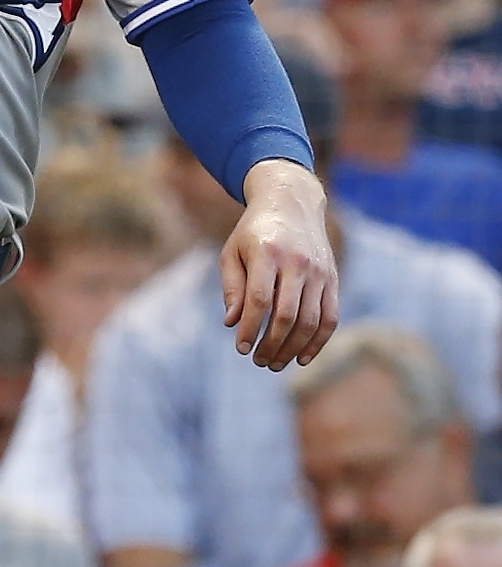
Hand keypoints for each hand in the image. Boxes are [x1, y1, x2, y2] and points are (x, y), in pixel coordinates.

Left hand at [221, 160, 337, 369]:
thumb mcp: (232, 252)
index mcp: (267, 253)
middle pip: (288, 315)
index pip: (260, 300)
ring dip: (293, 348)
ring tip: (275, 363)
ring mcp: (320, 272)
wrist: (292, 203)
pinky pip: (330, 317)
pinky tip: (302, 357)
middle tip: (258, 361)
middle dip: (272, 344)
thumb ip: (232, 287)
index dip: (251, 329)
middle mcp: (297, 263)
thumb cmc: (253, 232)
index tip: (241, 348)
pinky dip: (318, 341)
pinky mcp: (333, 280)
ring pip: (311, 321)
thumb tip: (232, 322)